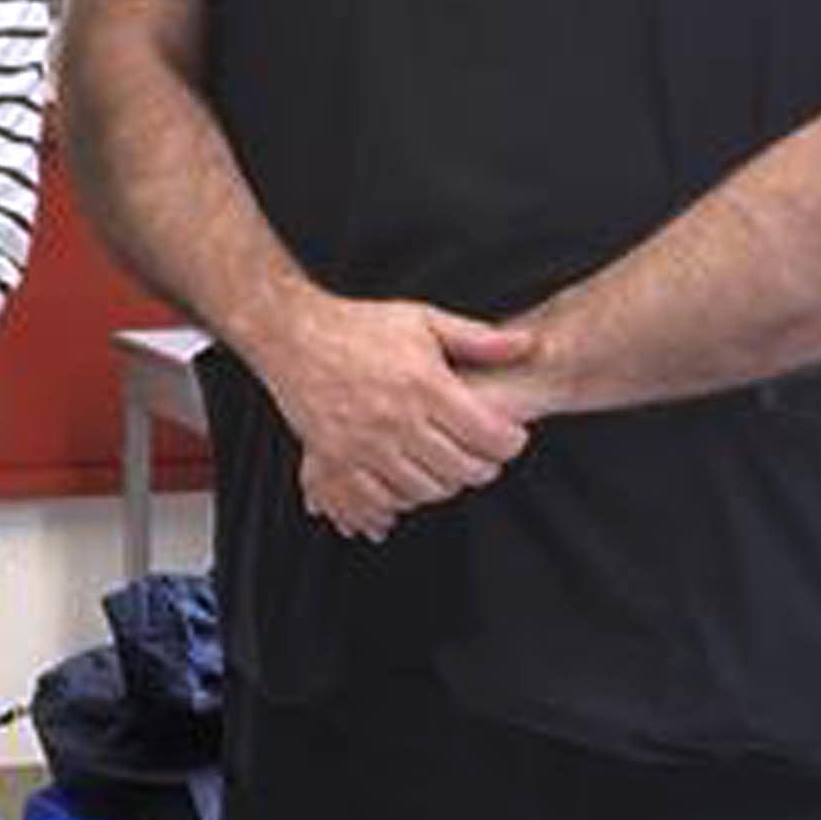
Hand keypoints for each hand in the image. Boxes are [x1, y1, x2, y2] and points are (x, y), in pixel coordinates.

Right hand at [252, 293, 533, 539]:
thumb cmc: (359, 327)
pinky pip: (379, 497)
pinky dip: (400, 499)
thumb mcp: (422, 320)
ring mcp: (363, 443)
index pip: (487, 434)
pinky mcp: (335, 458)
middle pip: (461, 469)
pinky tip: (409, 482)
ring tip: (449, 468)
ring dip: (445, 485)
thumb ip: (476, 338)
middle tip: (485, 458)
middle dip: (484, 468)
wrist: (293, 335)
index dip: (510, 443)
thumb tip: (527, 345)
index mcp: (423, 384)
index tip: (512, 439)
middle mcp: (396, 418)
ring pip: (425, 489)